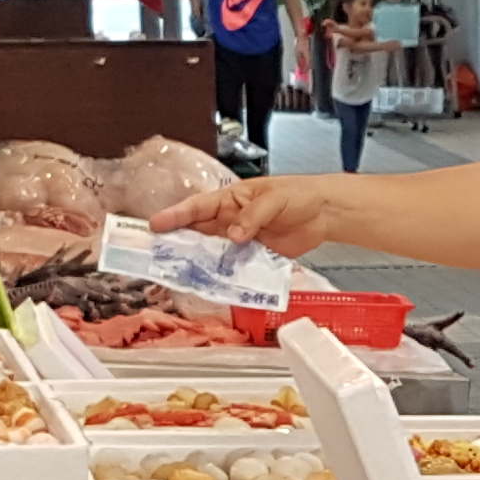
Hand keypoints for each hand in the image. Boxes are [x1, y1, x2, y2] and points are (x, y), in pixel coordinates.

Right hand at [150, 176, 346, 257]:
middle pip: (197, 232)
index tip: (155, 225)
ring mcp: (239, 240)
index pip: (198, 207)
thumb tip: (234, 235)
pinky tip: (211, 284)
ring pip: (211, 252)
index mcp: (230, 199)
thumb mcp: (275, 199)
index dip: (175, 216)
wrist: (325, 214)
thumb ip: (253, 216)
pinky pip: (232, 267)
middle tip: (155, 255)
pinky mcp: (252, 257)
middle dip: (176, 242)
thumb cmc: (299, 195)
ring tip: (176, 273)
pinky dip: (222, 275)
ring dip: (196, 262)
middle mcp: (229, 220)